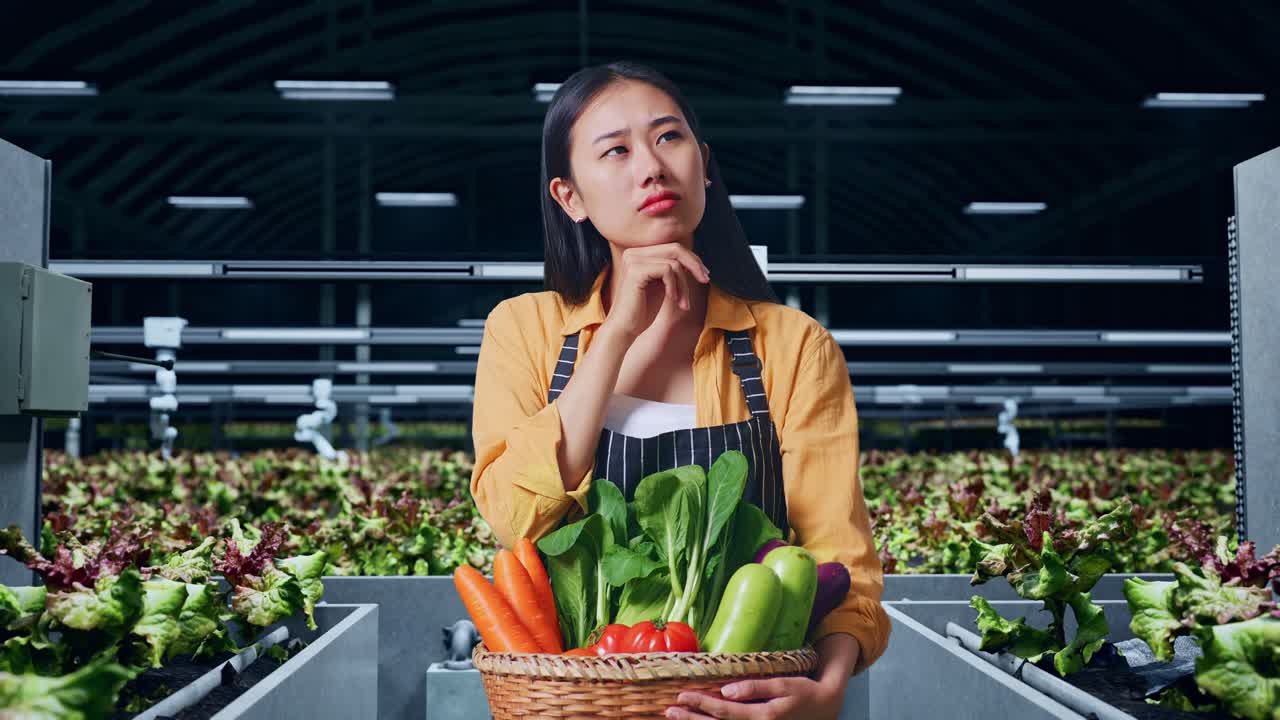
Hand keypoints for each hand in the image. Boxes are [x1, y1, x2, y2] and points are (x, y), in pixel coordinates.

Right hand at [602, 243, 709, 340]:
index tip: (705, 275)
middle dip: (694, 265)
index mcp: (639, 254)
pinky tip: (672, 300)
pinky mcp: (636, 270)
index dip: (693, 260)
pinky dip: (675, 286)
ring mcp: (633, 260)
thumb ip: (675, 271)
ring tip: (683, 303)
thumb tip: (696, 260)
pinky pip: (667, 270)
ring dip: (684, 285)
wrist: (625, 329)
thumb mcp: (664, 286)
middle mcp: (634, 253)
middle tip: (705, 280)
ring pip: (674, 263)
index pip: (673, 248)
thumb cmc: (644, 311)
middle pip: (675, 249)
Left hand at [666, 675, 844, 719]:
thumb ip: (756, 688)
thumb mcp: (783, 685)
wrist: (824, 709)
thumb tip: (728, 690)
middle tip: (670, 711)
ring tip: (677, 718)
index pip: (725, 712)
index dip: (702, 704)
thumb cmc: (803, 693)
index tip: (682, 696)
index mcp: (763, 717)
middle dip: (692, 719)